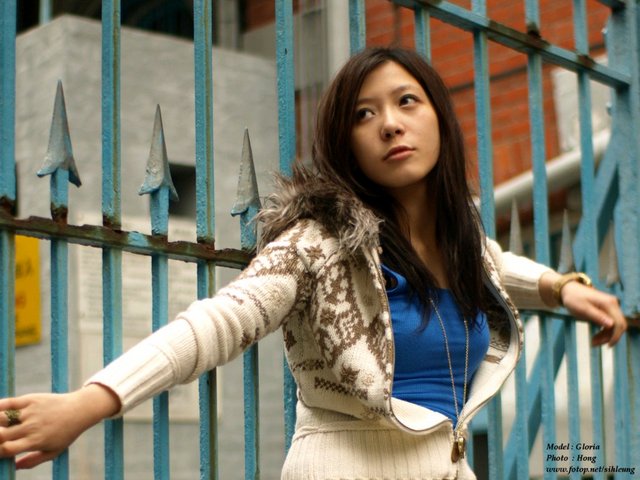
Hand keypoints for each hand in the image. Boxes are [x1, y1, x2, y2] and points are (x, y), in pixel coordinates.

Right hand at [0, 384, 119, 468]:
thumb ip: (33, 461)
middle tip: (1, 437)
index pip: (7, 449)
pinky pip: (8, 403)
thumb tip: (13, 467)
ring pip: (2, 419)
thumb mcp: (54, 451)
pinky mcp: (31, 399)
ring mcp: (31, 412)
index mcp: (35, 441)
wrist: (80, 409)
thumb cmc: (66, 433)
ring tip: (1, 427)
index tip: (0, 450)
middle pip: (1, 435)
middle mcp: (31, 426)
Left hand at [560, 280, 626, 346]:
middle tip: (595, 343)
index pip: (619, 323)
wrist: (568, 290)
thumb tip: (611, 324)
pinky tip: (596, 338)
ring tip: (593, 342)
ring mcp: (611, 308)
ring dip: (606, 336)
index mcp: (609, 303)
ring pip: (615, 327)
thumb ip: (597, 316)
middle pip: (619, 325)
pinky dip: (604, 332)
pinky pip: (610, 325)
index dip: (615, 336)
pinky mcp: (607, 311)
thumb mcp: (583, 309)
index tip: (607, 346)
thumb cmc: (574, 298)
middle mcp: (613, 305)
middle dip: (610, 337)